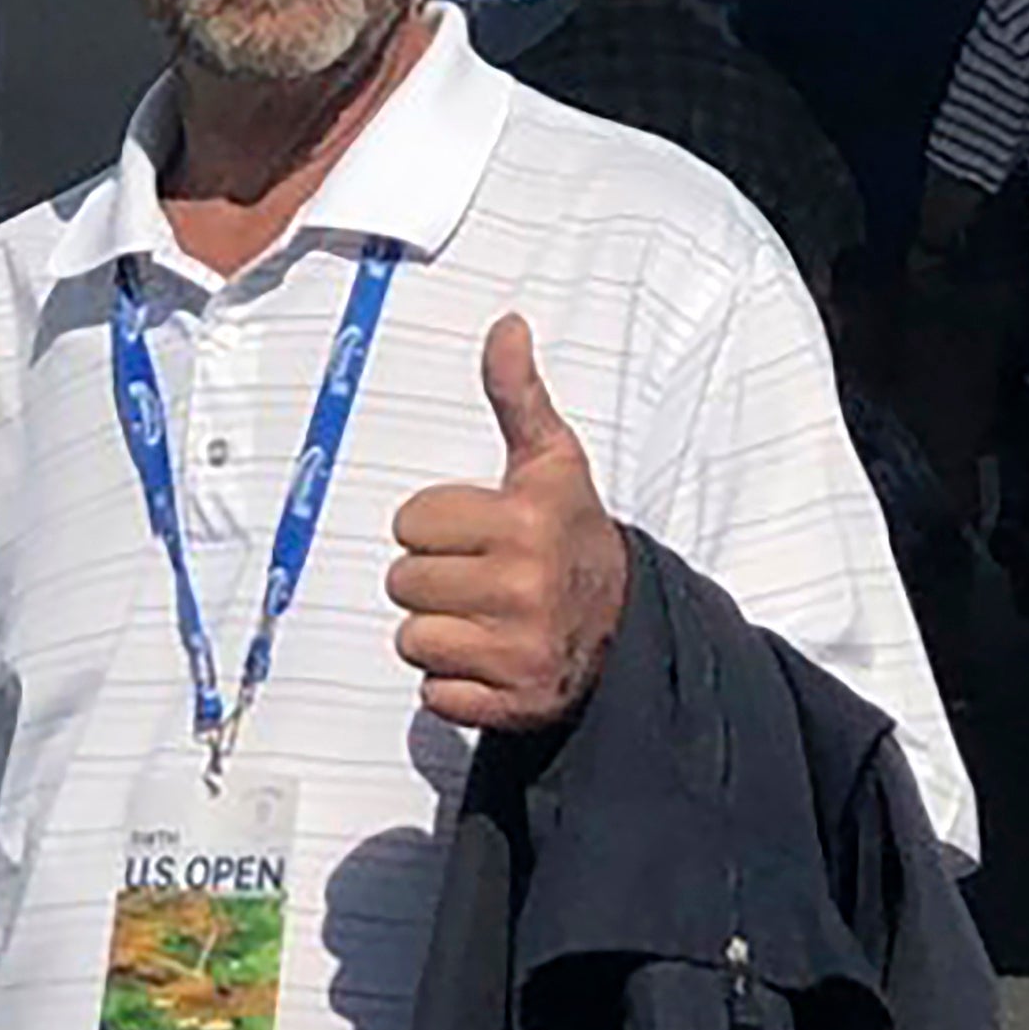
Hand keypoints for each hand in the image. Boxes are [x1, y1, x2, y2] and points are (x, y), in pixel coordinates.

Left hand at [386, 315, 629, 732]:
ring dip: (438, 633)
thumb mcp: (552, 462)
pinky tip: (491, 660)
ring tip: (484, 619)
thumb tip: (505, 324)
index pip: (410, 522)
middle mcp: (524, 587)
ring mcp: (519, 651)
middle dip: (433, 578)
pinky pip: (433, 695)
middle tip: (482, 578)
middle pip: (402, 582)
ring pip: (411, 639)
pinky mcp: (512, 704)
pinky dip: (454, 685)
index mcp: (524, 522)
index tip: (481, 532)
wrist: (626, 627)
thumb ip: (517, 395)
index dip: (437, 526)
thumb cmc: (571, 533)